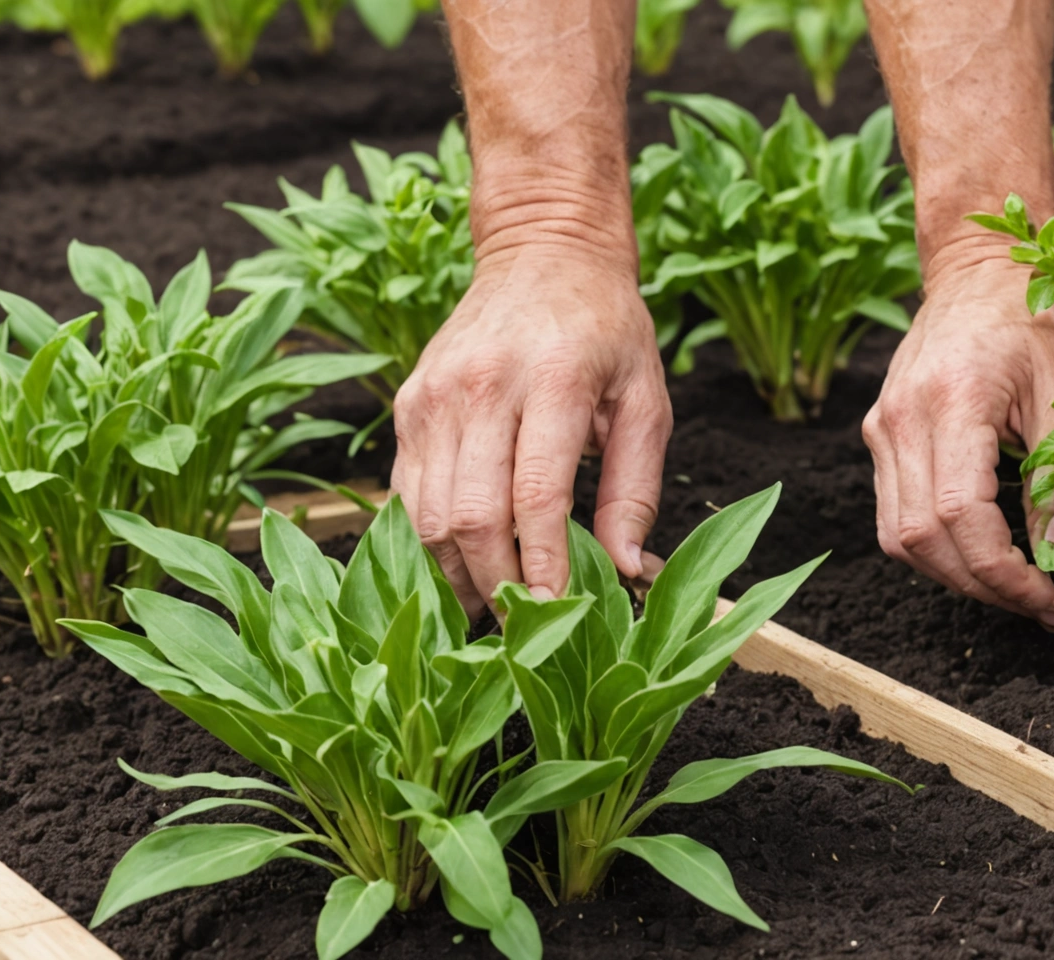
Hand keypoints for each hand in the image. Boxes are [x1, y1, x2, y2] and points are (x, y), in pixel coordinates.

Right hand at [391, 246, 670, 614]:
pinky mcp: (408, 402)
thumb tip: (630, 571)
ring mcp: (435, 394)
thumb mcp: (647, 397)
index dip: (543, 565)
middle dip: (496, 584)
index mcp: (555, 380)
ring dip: (456, 573)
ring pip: (427, 513)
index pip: (537, 495)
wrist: (543, 251)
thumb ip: (636, 488)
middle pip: (472, 514)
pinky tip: (460, 565)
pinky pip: (406, 491)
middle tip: (524, 626)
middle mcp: (484, 386)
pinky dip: (428, 539)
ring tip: (491, 606)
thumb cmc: (608, 330)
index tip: (558, 612)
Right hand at [863, 255, 1053, 627]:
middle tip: (1042, 605)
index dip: (1006, 575)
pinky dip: (937, 548)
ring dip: (957, 576)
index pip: (962, 517)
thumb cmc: (1032, 317)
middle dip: (985, 588)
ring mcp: (881, 428)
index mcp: (952, 401)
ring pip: (900, 539)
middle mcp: (900, 419)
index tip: (1053, 599)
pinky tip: (983, 551)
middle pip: (923, 540)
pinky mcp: (879, 434)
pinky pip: (895, 515)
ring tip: (1016, 585)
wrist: (979, 267)